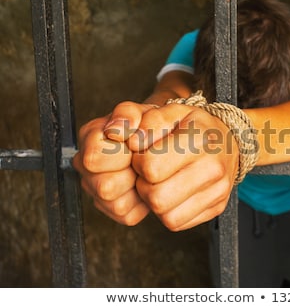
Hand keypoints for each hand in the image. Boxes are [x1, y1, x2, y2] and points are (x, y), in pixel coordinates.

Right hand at [73, 102, 155, 224]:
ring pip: (117, 204)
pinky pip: (128, 215)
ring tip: (144, 172)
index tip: (136, 144)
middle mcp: (86, 165)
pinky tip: (145, 185)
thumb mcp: (144, 111)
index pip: (94, 158)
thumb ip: (128, 114)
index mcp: (89, 137)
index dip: (121, 154)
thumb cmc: (152, 125)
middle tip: (142, 161)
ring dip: (138, 189)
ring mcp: (96, 189)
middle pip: (104, 187)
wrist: (166, 139)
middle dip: (130, 174)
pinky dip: (142, 203)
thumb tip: (117, 130)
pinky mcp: (113, 210)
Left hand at [128, 103, 238, 230]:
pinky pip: (178, 224)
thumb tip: (130, 141)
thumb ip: (147, 120)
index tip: (145, 155)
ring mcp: (218, 191)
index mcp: (199, 139)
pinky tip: (173, 193)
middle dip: (144, 187)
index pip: (151, 167)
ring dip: (156, 203)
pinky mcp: (217, 207)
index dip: (139, 163)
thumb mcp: (172, 111)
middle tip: (150, 174)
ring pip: (167, 217)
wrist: (231, 141)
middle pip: (157, 198)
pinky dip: (169, 212)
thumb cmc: (194, 126)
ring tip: (161, 183)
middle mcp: (213, 167)